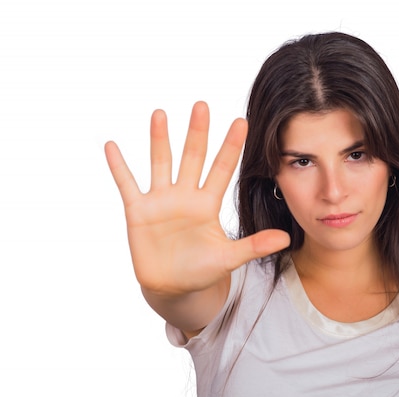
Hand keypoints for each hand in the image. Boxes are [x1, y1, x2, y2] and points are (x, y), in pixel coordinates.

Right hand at [105, 101, 289, 295]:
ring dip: (159, 140)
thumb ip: (254, 246)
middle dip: (197, 133)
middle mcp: (185, 196)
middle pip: (192, 158)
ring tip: (160, 114)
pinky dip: (119, 167)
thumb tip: (286, 240)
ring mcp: (161, 201)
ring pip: (161, 163)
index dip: (231, 146)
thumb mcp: (229, 258)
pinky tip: (112, 146)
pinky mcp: (138, 212)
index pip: (222, 169)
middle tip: (202, 106)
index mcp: (208, 203)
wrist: (174, 287)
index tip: (242, 122)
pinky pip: (127, 185)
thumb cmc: (202, 270)